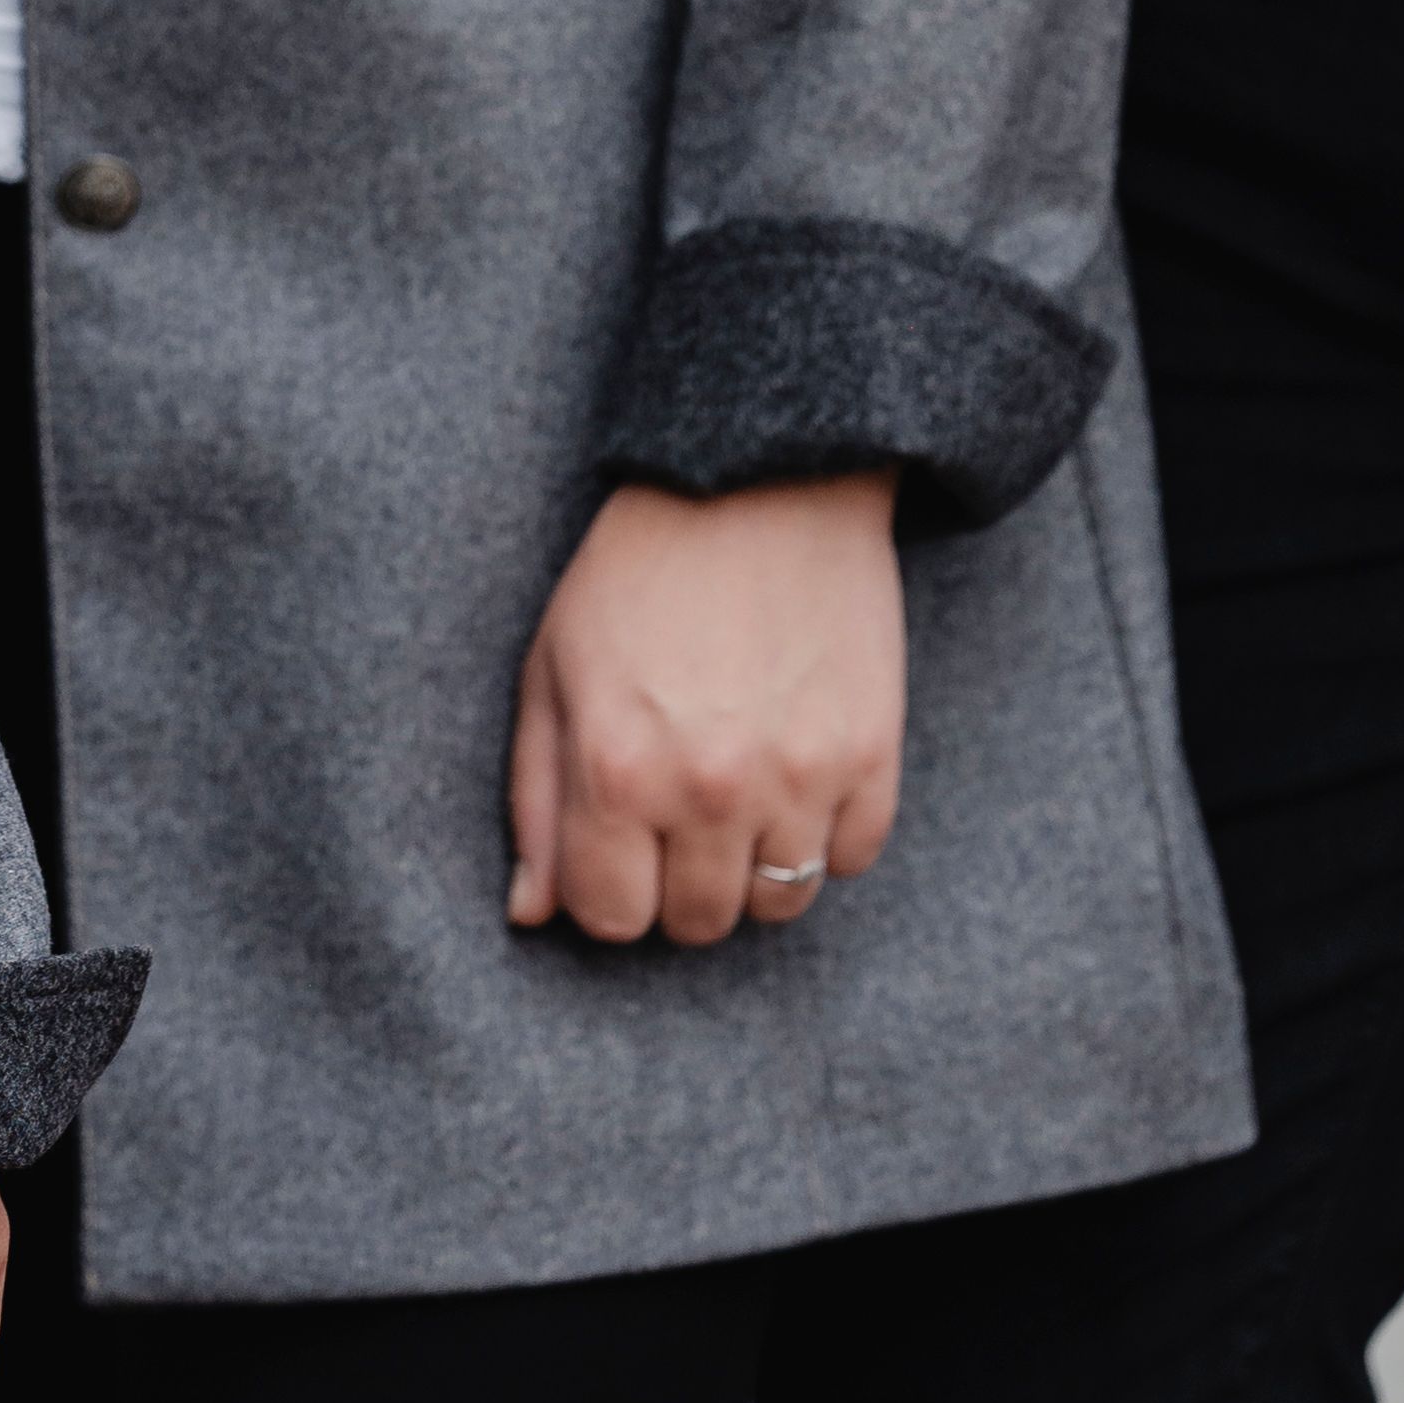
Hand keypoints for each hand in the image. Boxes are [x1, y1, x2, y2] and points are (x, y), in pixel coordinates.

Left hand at [504, 474, 906, 949]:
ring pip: (778, 904)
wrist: (759, 479)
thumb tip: (531, 913)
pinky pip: (850, 860)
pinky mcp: (872, 756)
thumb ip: (537, 800)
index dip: (611, 888)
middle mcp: (709, 789)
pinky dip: (825, 833)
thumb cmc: (638, 570)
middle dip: (680, 881)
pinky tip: (797, 767)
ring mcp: (799, 777)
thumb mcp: (553, 667)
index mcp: (617, 769)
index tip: (622, 844)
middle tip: (681, 807)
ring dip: (755, 863)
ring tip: (741, 786)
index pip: (611, 918)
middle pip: (698, 923)